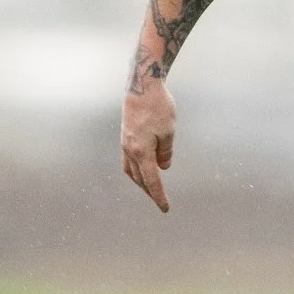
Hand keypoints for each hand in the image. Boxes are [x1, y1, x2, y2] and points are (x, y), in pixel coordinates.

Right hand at [121, 75, 176, 211]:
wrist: (141, 85)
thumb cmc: (158, 107)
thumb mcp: (168, 132)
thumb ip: (165, 153)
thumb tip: (163, 167)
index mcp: (141, 152)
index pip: (152, 181)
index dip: (159, 196)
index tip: (165, 208)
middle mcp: (130, 150)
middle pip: (139, 179)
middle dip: (149, 191)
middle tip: (159, 201)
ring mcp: (125, 143)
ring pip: (131, 170)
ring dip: (140, 181)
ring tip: (150, 187)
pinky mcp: (125, 135)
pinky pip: (128, 159)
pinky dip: (136, 168)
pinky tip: (142, 167)